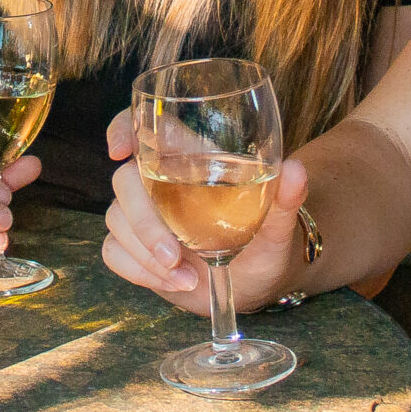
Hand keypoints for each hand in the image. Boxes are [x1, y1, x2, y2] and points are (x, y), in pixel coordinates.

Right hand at [97, 108, 307, 313]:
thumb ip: (287, 197)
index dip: (123, 128)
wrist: (259, 278)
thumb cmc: (267, 239)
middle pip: (124, 181)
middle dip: (144, 221)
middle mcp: (160, 182)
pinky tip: (176, 283)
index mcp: (191, 159)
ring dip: (146, 254)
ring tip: (188, 278)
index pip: (146, 128)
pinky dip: (140, 271)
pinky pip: (114, 252)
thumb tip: (296, 170)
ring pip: (116, 219)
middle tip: (173, 254)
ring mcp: (144, 215)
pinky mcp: (135, 248)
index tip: (120, 152)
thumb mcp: (281, 223)